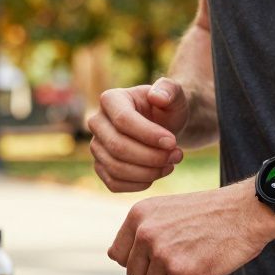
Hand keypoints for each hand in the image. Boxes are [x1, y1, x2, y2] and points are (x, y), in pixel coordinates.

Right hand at [87, 78, 190, 192]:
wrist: (164, 126)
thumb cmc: (167, 109)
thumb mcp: (174, 95)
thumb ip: (170, 90)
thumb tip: (158, 97)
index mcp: (111, 99)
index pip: (123, 120)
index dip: (149, 135)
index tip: (173, 142)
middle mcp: (97, 122)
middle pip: (117, 147)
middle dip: (151, 156)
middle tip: (177, 155)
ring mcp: (96, 146)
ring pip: (116, 168)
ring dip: (148, 172)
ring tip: (171, 164)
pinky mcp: (101, 166)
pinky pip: (114, 183)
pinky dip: (139, 184)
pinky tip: (157, 173)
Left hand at [109, 183, 274, 274]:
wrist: (249, 210)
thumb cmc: (213, 213)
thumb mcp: (168, 211)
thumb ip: (144, 232)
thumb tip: (117, 260)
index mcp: (138, 215)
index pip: (119, 256)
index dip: (141, 263)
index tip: (163, 258)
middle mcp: (145, 232)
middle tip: (184, 262)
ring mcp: (162, 253)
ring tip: (196, 264)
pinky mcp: (181, 272)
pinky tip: (204, 273)